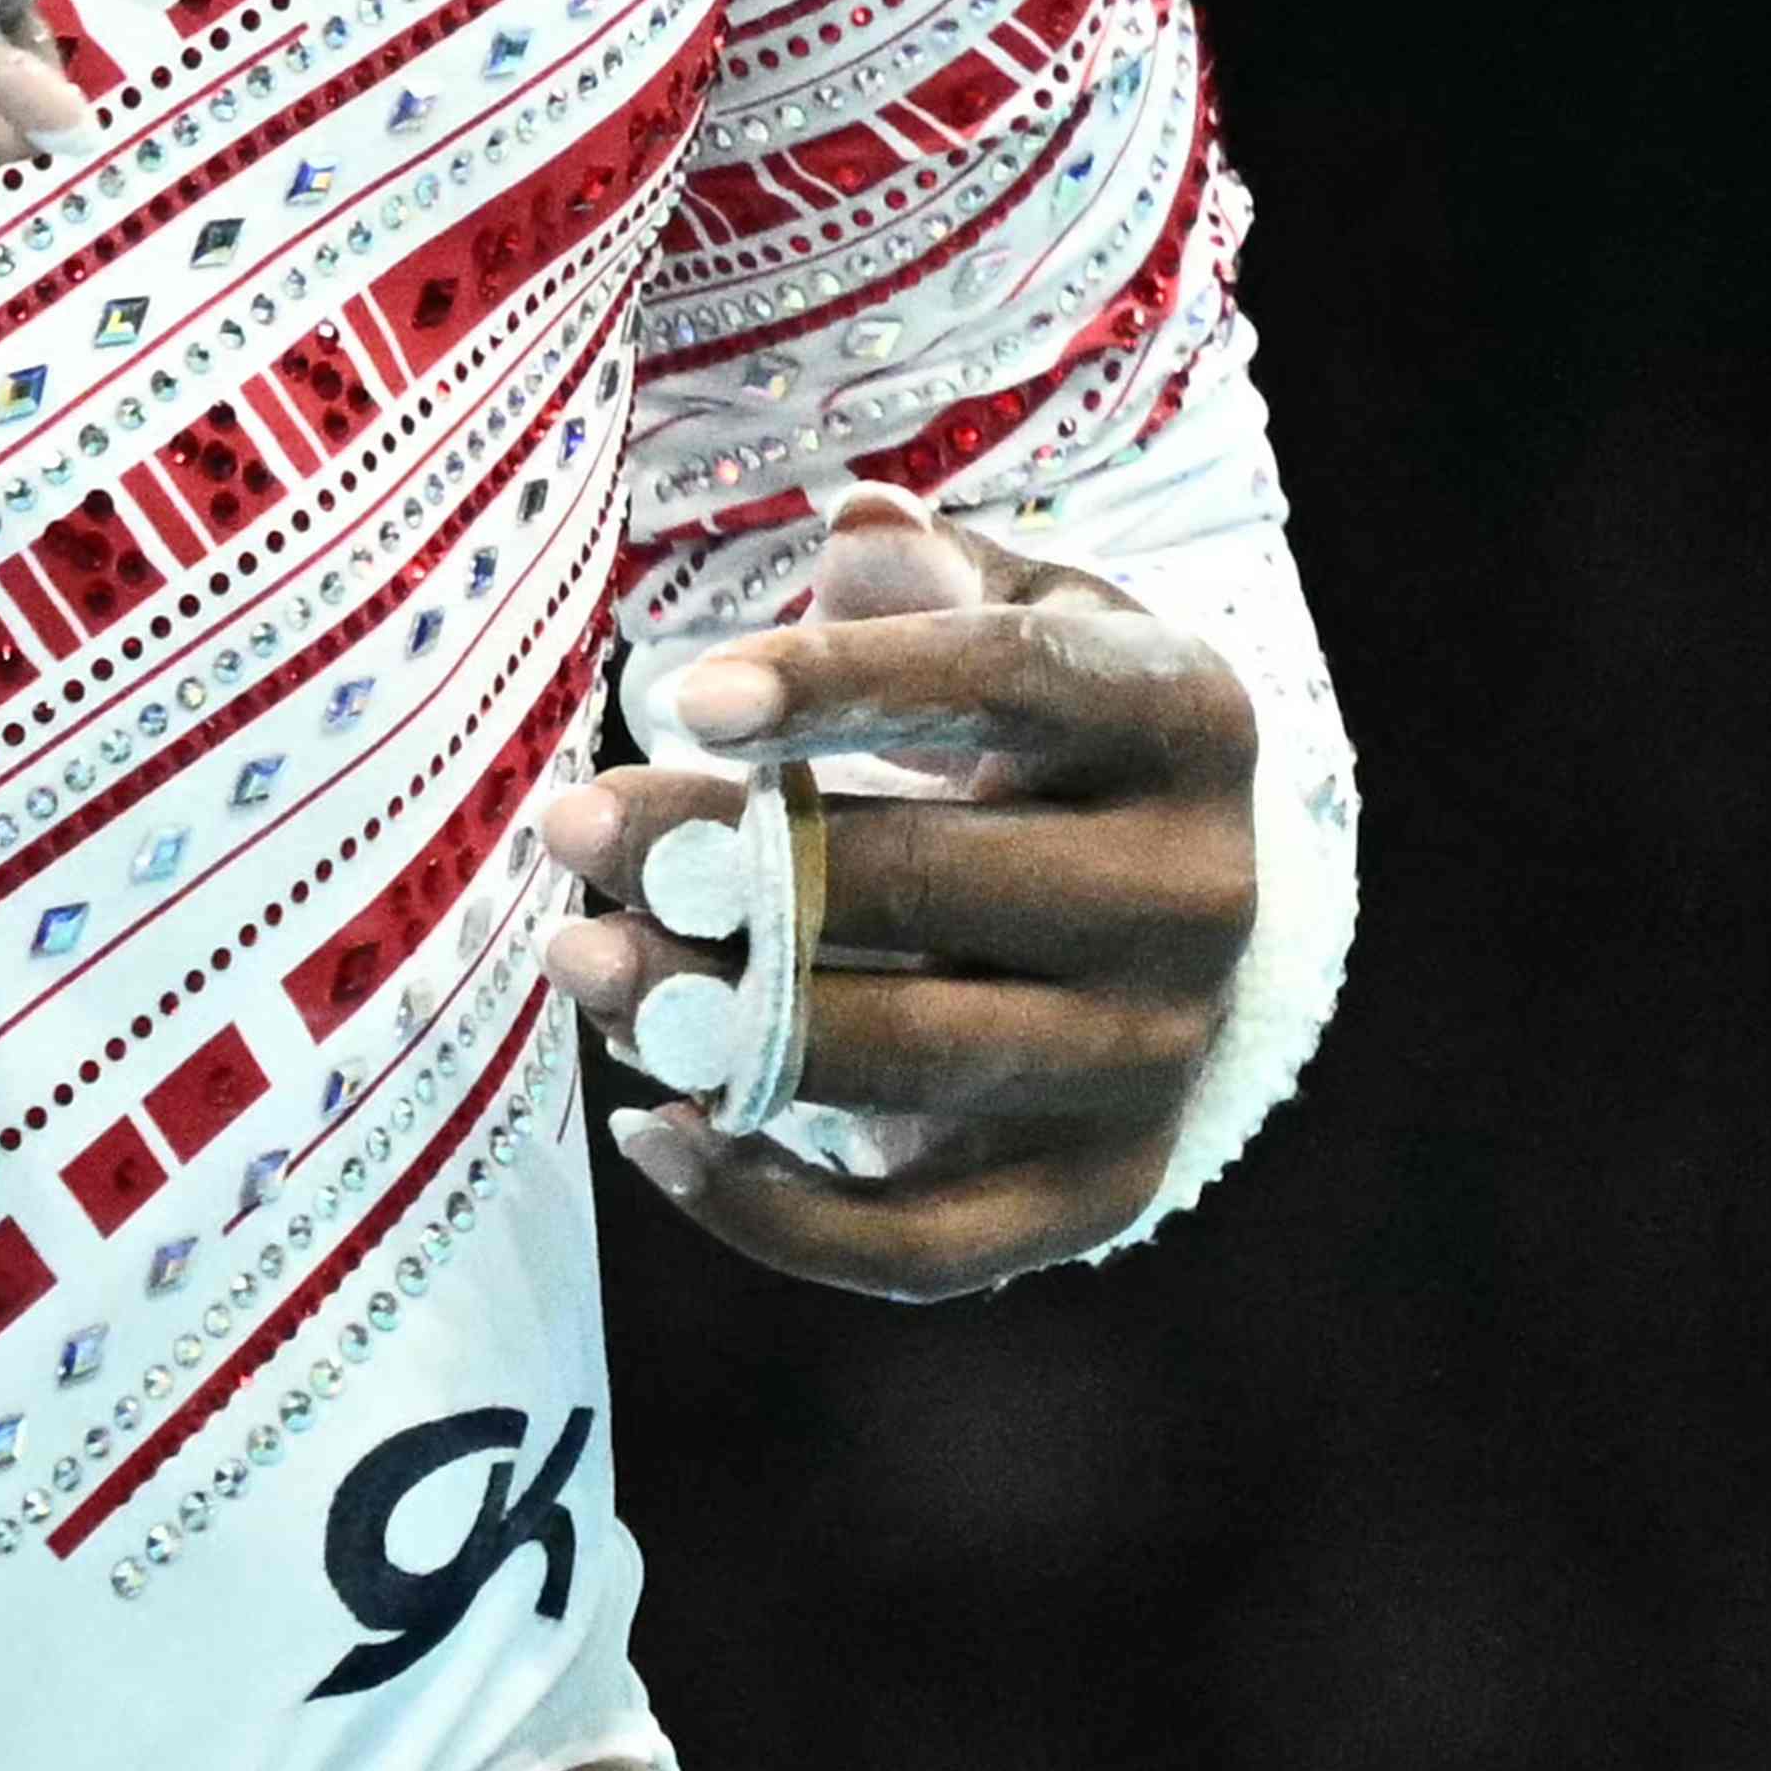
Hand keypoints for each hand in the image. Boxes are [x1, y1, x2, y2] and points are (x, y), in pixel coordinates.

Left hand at [531, 477, 1259, 1298]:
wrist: (1176, 907)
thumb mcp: (1023, 615)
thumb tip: (859, 529)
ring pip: (910, 1058)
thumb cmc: (1049, 733)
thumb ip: (931, 576)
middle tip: (576, 826)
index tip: (683, 695)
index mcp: (1180, 717)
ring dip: (718, 1021)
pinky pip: (920, 1241)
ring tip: (579, 958)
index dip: (845, 682)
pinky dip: (770, 1208)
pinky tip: (650, 1129)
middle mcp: (1194, 897)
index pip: (1008, 682)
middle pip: (933, 882)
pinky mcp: (1098, 1191)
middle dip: (728, 861)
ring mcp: (1153, 1059)